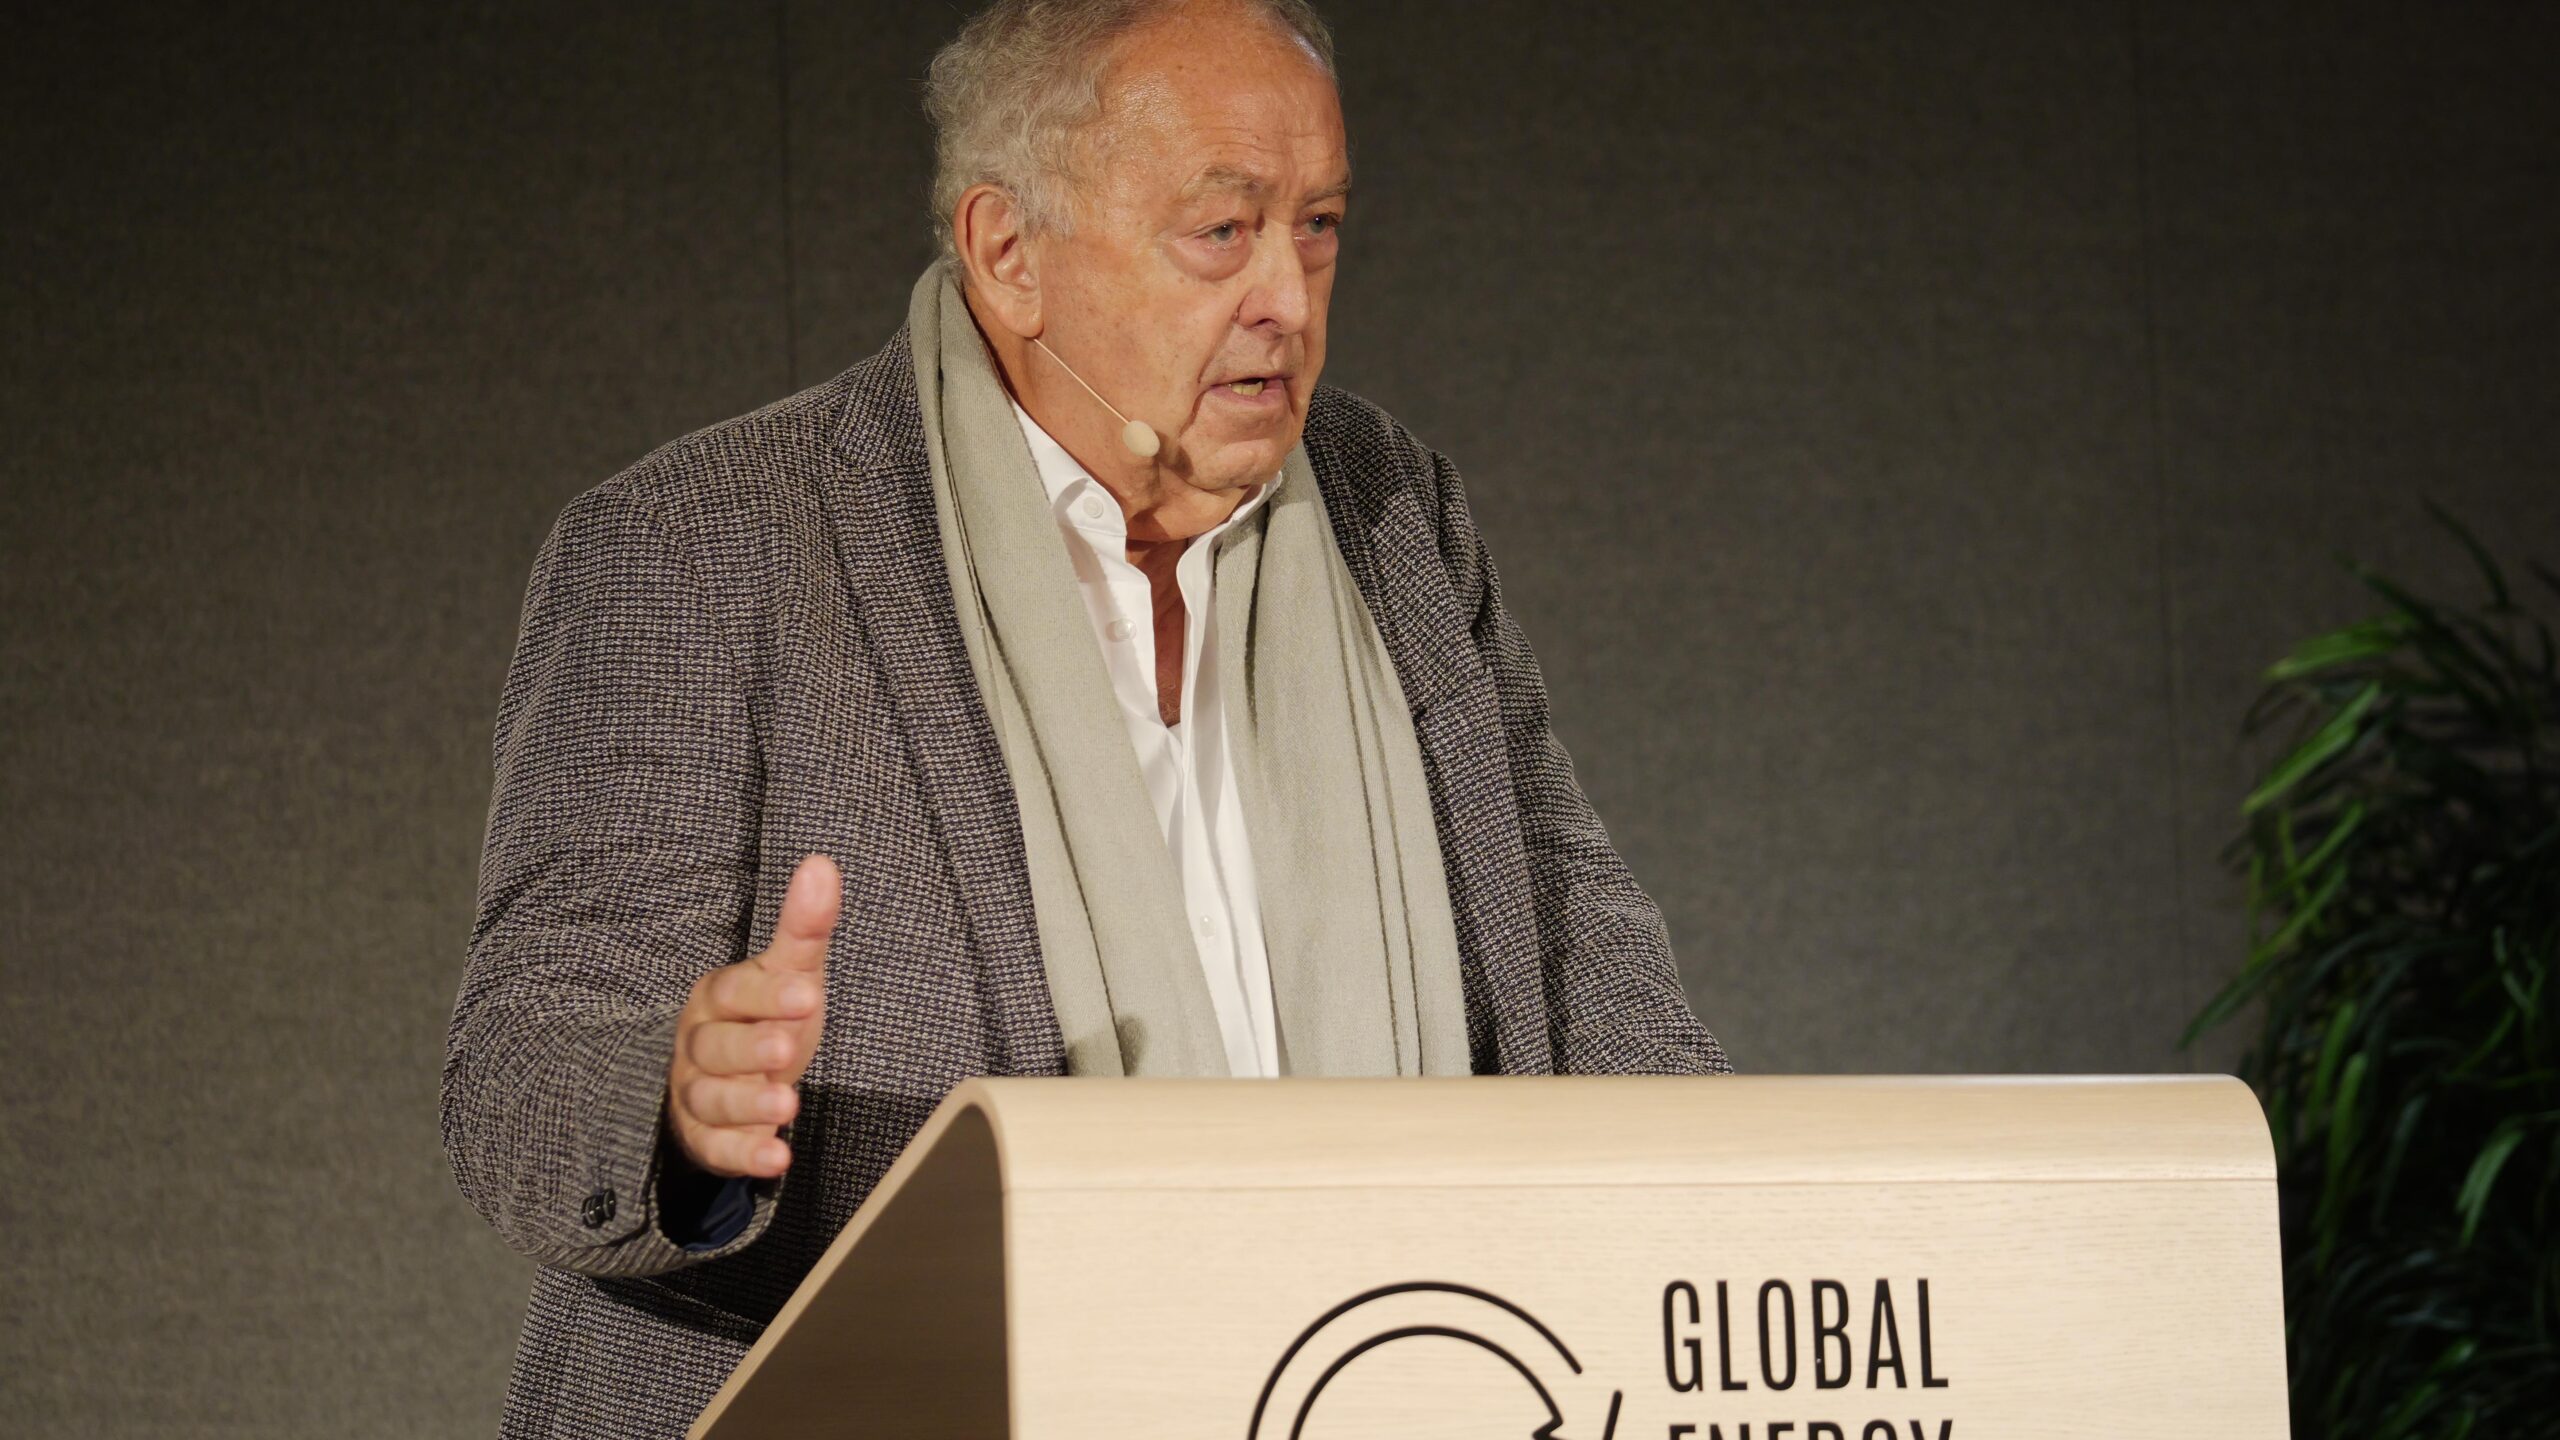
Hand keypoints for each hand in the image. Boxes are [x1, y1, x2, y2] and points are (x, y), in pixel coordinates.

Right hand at [665, 853, 839, 1177]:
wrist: (730, 1077)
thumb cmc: (764, 1016)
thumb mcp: (790, 972)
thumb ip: (804, 926)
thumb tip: (822, 863)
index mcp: (718, 997)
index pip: (737, 993)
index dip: (770, 995)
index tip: (808, 995)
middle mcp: (700, 1044)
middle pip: (717, 1047)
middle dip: (751, 1049)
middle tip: (786, 1050)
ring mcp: (698, 1093)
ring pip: (713, 1100)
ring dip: (749, 1105)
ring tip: (787, 1108)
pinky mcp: (706, 1138)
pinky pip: (719, 1148)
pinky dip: (746, 1155)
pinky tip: (777, 1157)